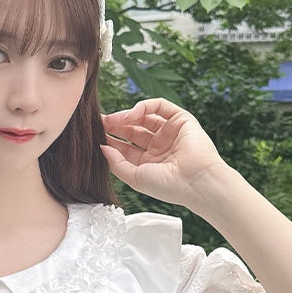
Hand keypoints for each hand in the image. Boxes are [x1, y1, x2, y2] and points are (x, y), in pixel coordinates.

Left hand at [100, 98, 229, 209]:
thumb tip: (102, 147)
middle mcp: (159, 146)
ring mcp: (170, 132)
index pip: (125, 147)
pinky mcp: (181, 120)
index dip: (110, 140)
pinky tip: (132, 114)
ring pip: (144, 117)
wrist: (196, 182)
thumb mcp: (135, 177)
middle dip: (115, 126)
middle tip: (99, 123)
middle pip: (132, 131)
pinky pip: (160, 106)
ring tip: (112, 120)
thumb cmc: (168, 186)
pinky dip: (144, 106)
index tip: (95, 136)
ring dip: (127, 116)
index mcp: (149, 162)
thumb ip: (116, 163)